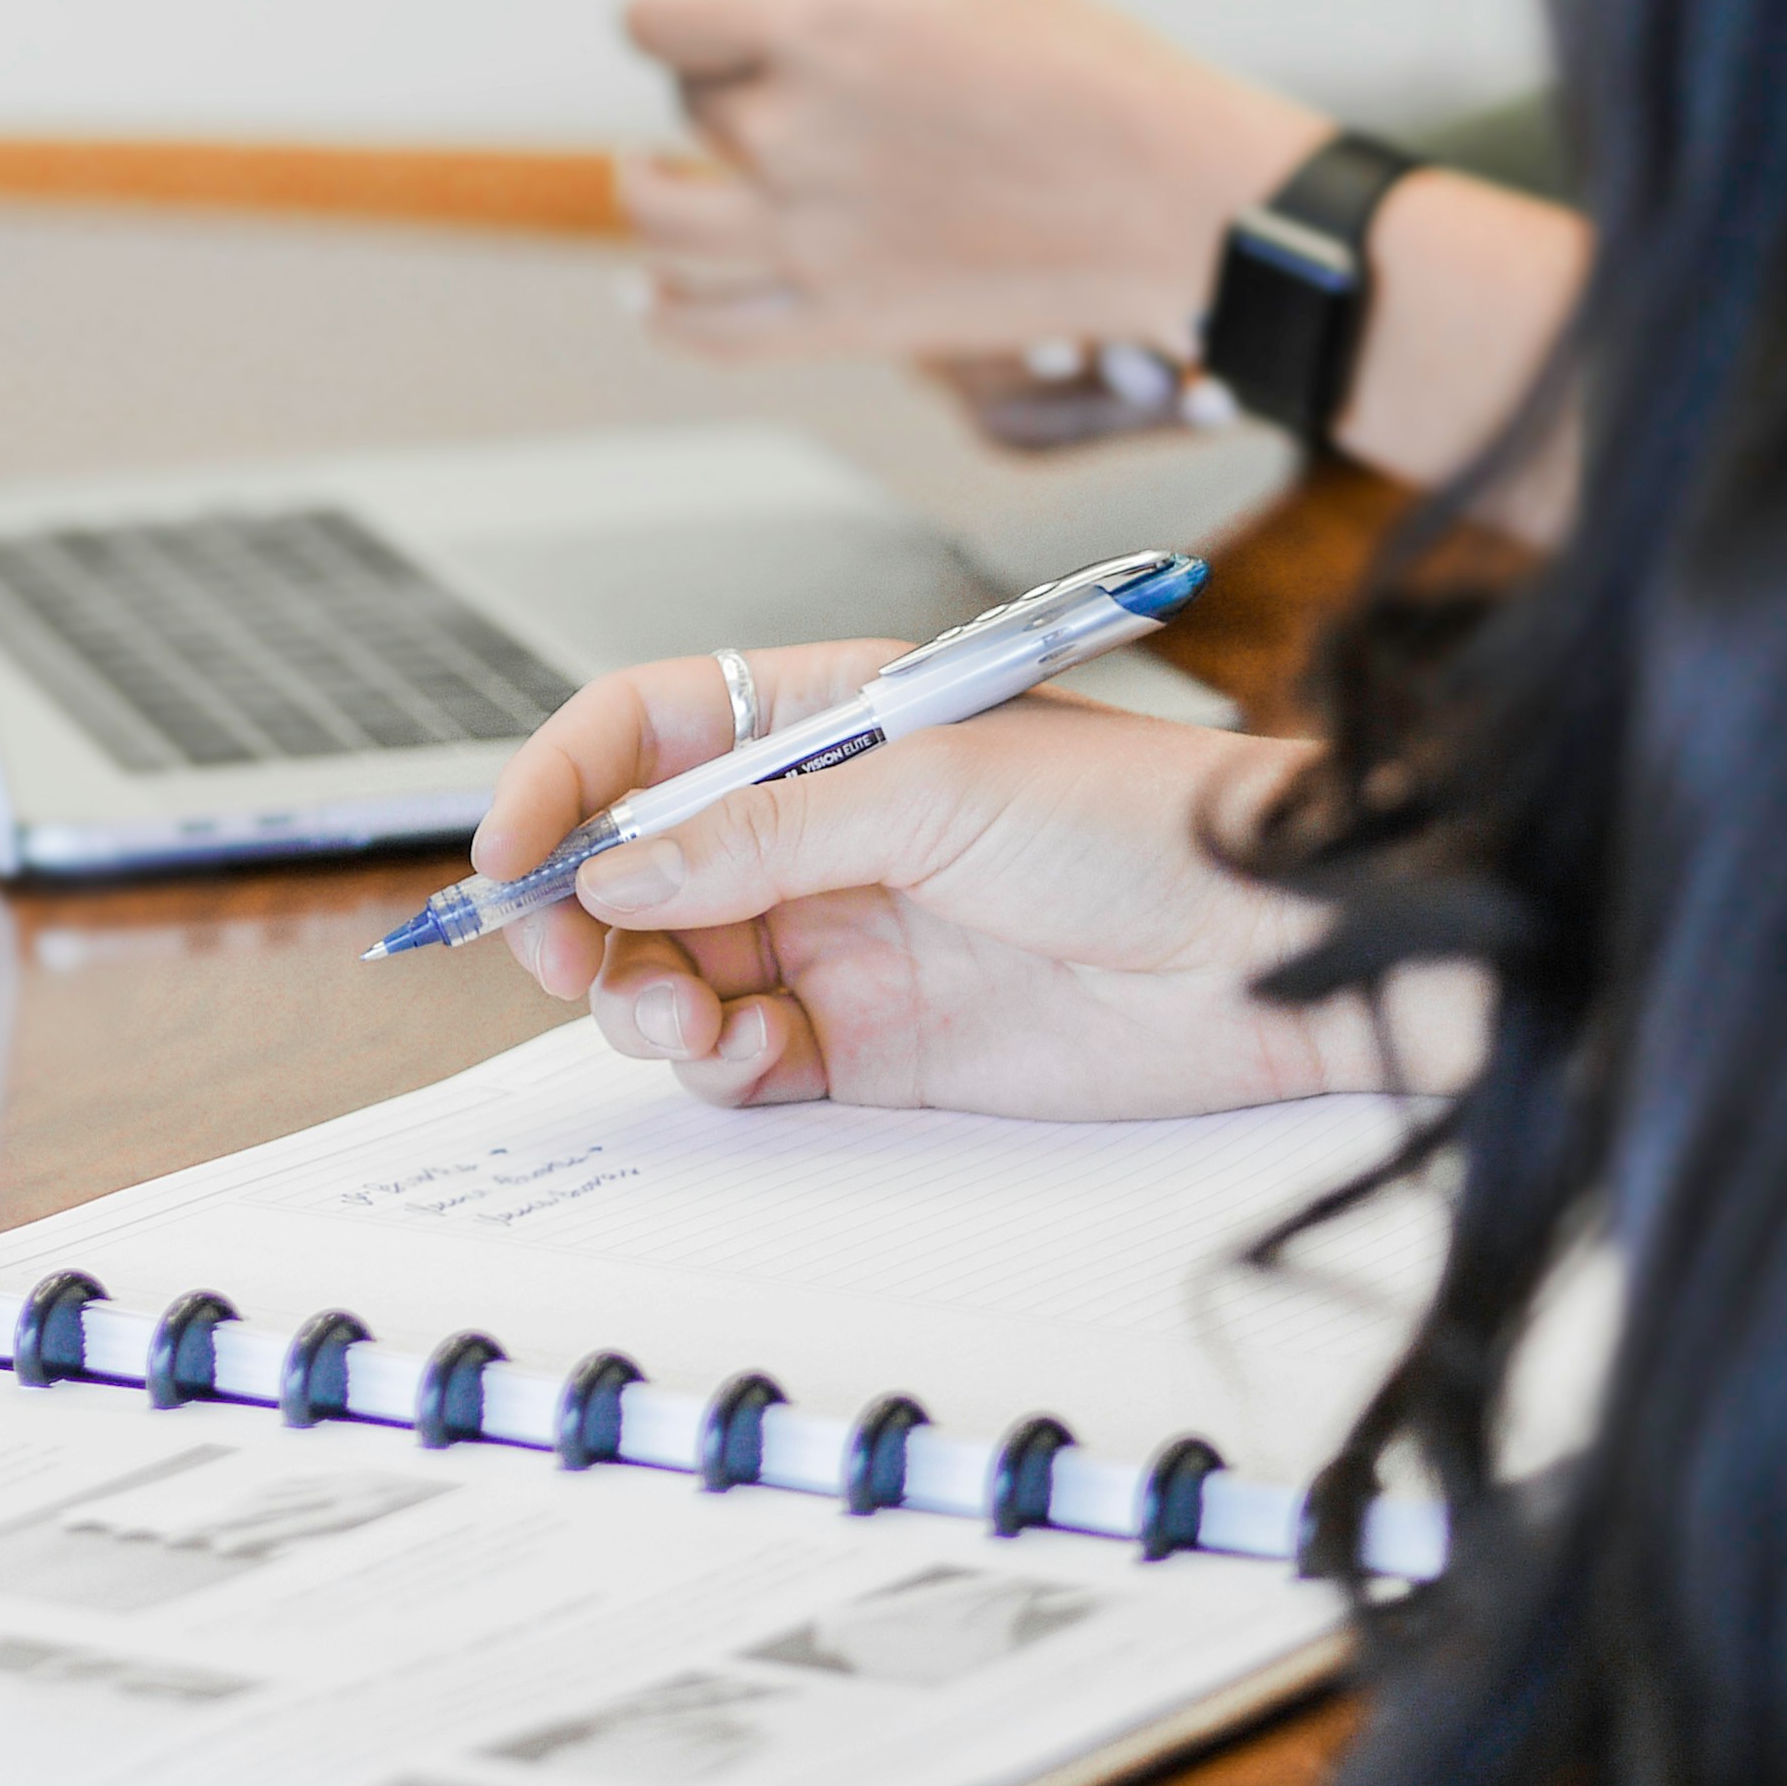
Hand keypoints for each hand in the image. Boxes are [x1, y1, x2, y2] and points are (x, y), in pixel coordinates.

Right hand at [479, 640, 1402, 1117]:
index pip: (643, 733)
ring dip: (641, 998)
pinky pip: (740, 1056)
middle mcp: (815, 829)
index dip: (560, 785)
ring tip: (678, 1017)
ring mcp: (837, 936)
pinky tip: (744, 1054)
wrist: (1279, 952)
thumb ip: (760, 836)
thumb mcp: (932, 790)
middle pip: (633, 867)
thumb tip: (615, 873)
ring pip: (669, 969)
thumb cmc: (1148, 820)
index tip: (507, 856)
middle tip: (569, 962)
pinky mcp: (870, 1044)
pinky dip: (713, 1062)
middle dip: (580, 915)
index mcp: (823, 722)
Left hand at [614, 0, 1328, 361]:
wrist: (1175, 198)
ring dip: (648, 190)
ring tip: (660, 175)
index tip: (682, 10)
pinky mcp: (838, 319)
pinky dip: (665, 311)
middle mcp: (792, 133)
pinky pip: (705, 329)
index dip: (664, 6)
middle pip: (688, 103)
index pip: (658, 18)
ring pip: (661, 220)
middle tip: (767, 82)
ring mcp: (807, 237)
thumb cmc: (1083, 69)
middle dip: (712, 81)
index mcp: (817, 30)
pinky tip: (656, 287)